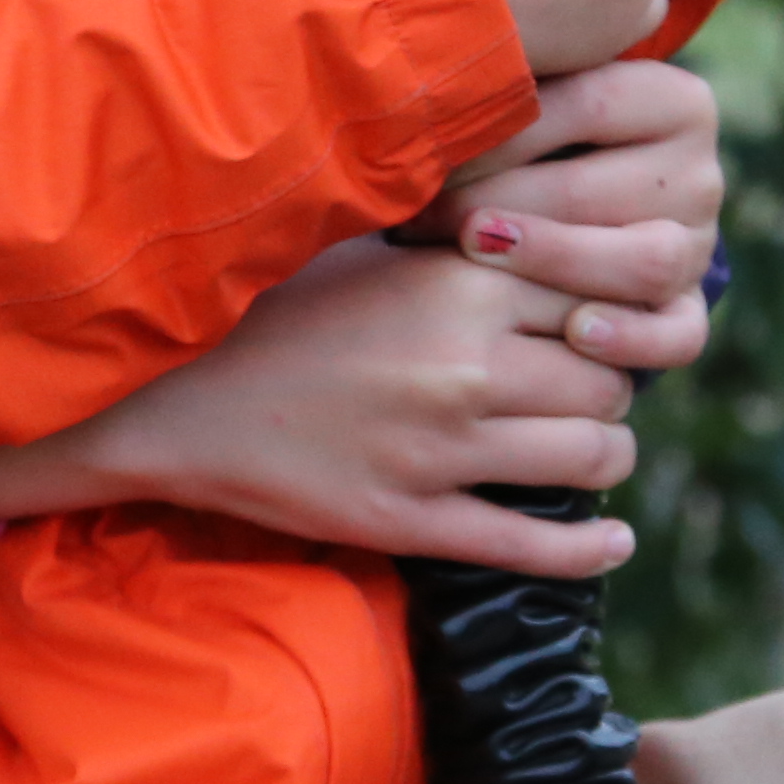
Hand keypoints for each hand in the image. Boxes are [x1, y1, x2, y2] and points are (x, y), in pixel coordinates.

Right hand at [0, 240, 647, 575]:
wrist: (171, 398)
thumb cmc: (269, 311)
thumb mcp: (369, 249)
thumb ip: (461, 246)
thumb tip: (543, 236)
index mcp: (462, 284)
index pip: (598, 296)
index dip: (605, 312)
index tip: (588, 323)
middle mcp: (468, 365)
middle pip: (609, 380)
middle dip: (608, 385)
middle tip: (582, 388)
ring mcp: (444, 451)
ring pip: (594, 455)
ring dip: (603, 452)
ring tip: (583, 447)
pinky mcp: (414, 521)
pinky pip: (535, 545)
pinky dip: (592, 546)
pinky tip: (613, 539)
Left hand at [416, 59, 722, 366]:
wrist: (573, 210)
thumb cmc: (528, 142)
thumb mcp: (531, 99)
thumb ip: (511, 83)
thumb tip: (436, 85)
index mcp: (675, 101)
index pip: (589, 105)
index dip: (503, 132)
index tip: (428, 150)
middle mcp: (700, 173)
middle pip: (600, 192)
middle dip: (498, 204)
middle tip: (423, 216)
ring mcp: (698, 247)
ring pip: (646, 261)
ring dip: (555, 259)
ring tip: (479, 253)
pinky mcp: (689, 310)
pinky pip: (678, 336)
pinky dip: (629, 339)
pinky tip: (573, 332)